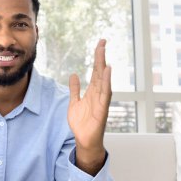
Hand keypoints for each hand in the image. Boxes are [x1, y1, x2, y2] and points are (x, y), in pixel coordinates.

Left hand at [67, 39, 111, 174]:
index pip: (95, 71)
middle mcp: (98, 94)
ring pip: (103, 81)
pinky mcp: (102, 109)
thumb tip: (73, 75)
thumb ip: (75, 89)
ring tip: (104, 53)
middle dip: (100, 57)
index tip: (99, 44)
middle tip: (102, 41)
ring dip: (103, 67)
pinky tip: (107, 72)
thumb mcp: (74, 102)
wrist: (84, 139)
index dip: (97, 57)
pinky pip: (105, 94)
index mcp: (92, 91)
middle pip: (100, 72)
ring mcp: (101, 101)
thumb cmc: (82, 122)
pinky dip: (106, 83)